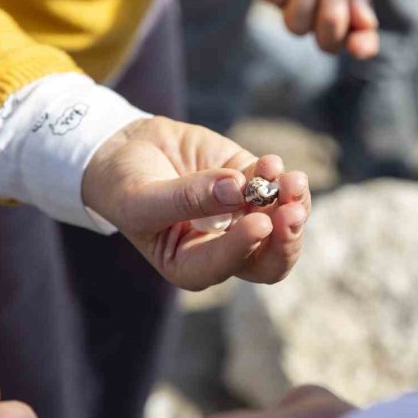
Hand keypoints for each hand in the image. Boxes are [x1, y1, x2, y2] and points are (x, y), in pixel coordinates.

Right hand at [83, 117, 310, 290]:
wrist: (126, 150)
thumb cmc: (123, 186)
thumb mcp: (141, 197)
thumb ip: (186, 198)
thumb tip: (237, 189)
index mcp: (191, 265)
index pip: (226, 266)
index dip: (245, 247)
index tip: (259, 221)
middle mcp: (223, 246)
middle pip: (268, 260)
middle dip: (285, 239)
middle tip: (291, 212)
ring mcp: (240, 215)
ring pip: (282, 223)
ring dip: (293, 203)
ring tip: (290, 180)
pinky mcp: (249, 182)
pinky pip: (276, 186)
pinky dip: (280, 175)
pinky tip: (270, 163)